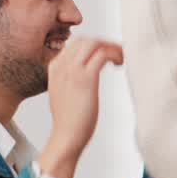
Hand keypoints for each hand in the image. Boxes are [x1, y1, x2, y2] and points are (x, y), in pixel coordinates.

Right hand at [37, 38, 123, 177]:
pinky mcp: (86, 78)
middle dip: (104, 43)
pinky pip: (102, 54)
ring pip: (94, 43)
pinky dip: (114, 54)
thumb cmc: (69, 121)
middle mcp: (62, 65)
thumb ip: (71, 80)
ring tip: (121, 58)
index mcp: (55, 68)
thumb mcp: (65, 94)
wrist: (66, 137)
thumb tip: (87, 75)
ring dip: (111, 47)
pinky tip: (120, 63)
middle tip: (117, 54)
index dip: (94, 46)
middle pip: (85, 40)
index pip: (75, 45)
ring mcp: (72, 70)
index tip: (106, 54)